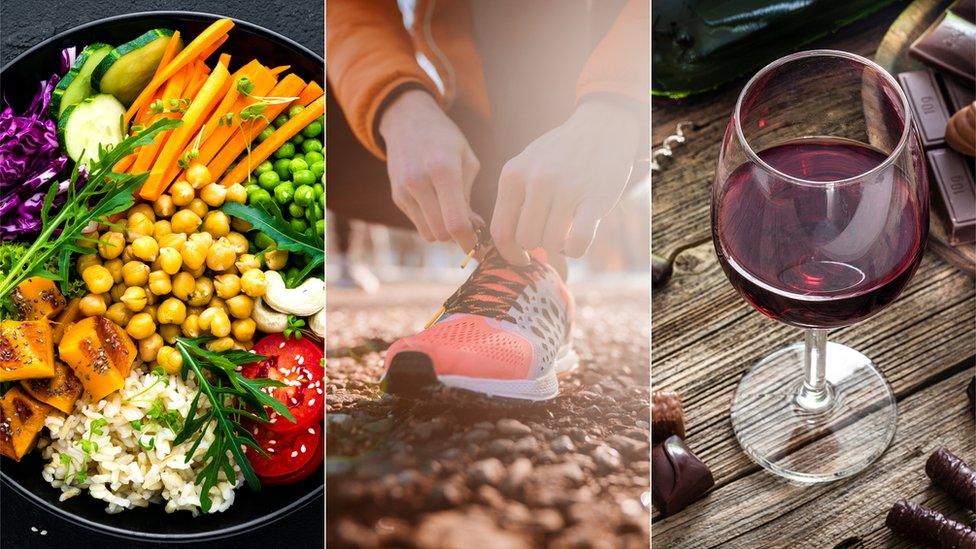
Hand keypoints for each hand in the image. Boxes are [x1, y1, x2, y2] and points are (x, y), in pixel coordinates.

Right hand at [378, 89, 479, 250]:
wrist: (407, 119)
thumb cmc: (445, 139)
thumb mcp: (467, 159)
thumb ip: (469, 197)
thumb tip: (473, 230)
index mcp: (443, 170)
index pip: (455, 222)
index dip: (469, 242)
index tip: (480, 250)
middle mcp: (419, 181)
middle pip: (441, 233)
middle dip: (458, 238)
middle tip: (472, 231)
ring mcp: (404, 190)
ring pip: (428, 233)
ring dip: (444, 232)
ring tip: (455, 216)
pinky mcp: (396, 195)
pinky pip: (418, 223)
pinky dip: (431, 221)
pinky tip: (439, 205)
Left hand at [490, 99, 640, 264]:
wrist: (602, 126)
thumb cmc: (560, 154)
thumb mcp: (528, 166)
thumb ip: (516, 201)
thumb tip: (509, 250)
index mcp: (513, 174)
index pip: (501, 230)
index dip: (509, 254)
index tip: (522, 260)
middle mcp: (536, 180)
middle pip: (526, 240)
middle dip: (538, 246)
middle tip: (551, 236)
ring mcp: (566, 189)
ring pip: (550, 243)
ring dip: (559, 245)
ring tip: (567, 228)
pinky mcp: (595, 198)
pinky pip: (577, 243)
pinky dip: (576, 249)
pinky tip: (580, 238)